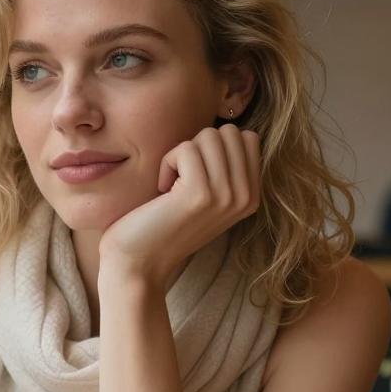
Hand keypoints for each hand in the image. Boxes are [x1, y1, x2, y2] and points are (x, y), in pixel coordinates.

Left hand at [99, 125, 260, 289]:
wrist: (139, 263)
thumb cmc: (163, 224)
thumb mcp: (207, 196)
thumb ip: (225, 168)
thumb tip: (230, 128)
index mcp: (251, 196)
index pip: (247, 137)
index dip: (212, 147)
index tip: (195, 176)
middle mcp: (245, 197)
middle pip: (228, 132)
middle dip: (197, 146)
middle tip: (182, 179)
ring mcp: (226, 196)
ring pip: (208, 136)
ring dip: (180, 155)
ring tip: (171, 186)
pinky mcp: (200, 194)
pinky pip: (185, 148)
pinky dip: (166, 163)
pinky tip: (162, 192)